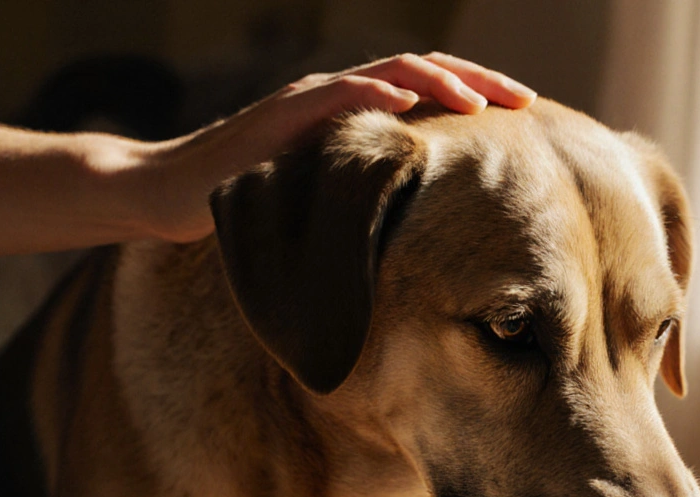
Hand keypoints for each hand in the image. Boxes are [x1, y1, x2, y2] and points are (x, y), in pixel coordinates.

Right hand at [130, 53, 535, 243]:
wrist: (171, 191)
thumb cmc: (249, 200)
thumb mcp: (324, 196)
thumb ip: (368, 193)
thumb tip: (422, 224)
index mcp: (355, 110)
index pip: (429, 88)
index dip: (478, 94)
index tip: (524, 115)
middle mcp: (340, 94)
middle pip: (424, 70)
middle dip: (480, 81)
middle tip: (528, 100)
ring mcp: (312, 99)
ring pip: (391, 72)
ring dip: (442, 82)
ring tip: (486, 101)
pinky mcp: (284, 114)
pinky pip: (338, 96)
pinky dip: (376, 93)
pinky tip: (411, 102)